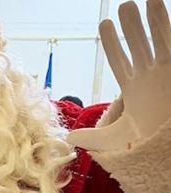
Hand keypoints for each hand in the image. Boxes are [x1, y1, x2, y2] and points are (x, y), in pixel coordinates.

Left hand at [67, 0, 170, 150]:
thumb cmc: (149, 141)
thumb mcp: (119, 138)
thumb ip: (95, 137)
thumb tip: (68, 138)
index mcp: (134, 88)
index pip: (120, 60)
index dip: (114, 43)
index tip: (105, 24)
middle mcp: (151, 76)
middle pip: (139, 46)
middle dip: (132, 27)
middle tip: (124, 5)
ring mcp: (167, 72)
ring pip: (158, 42)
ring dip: (152, 22)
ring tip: (144, 1)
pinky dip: (169, 28)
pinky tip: (162, 10)